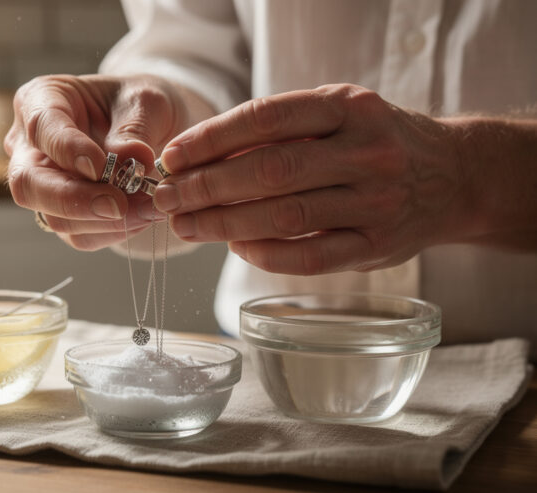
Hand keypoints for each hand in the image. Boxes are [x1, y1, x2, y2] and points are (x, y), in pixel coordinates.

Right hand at [5, 74, 203, 250]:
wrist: (148, 123)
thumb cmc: (137, 101)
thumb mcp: (143, 101)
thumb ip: (134, 129)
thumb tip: (133, 160)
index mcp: (41, 99)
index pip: (41, 127)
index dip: (67, 150)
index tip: (101, 167)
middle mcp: (30, 145)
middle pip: (29, 184)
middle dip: (75, 200)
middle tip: (119, 205)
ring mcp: (41, 184)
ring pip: (53, 216)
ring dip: (103, 220)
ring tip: (147, 208)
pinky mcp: (61, 213)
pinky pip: (78, 234)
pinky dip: (112, 231)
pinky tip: (141, 216)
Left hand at [153, 84, 472, 274]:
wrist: (453, 175)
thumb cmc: (375, 142)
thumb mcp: (337, 116)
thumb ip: (281, 132)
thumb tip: (202, 158)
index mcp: (349, 107)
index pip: (267, 118)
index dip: (212, 139)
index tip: (173, 156)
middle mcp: (366, 151)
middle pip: (270, 171)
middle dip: (207, 186)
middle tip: (167, 198)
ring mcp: (376, 201)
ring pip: (286, 216)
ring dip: (225, 224)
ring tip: (187, 225)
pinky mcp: (378, 246)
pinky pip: (312, 257)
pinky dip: (266, 254)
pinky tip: (236, 247)